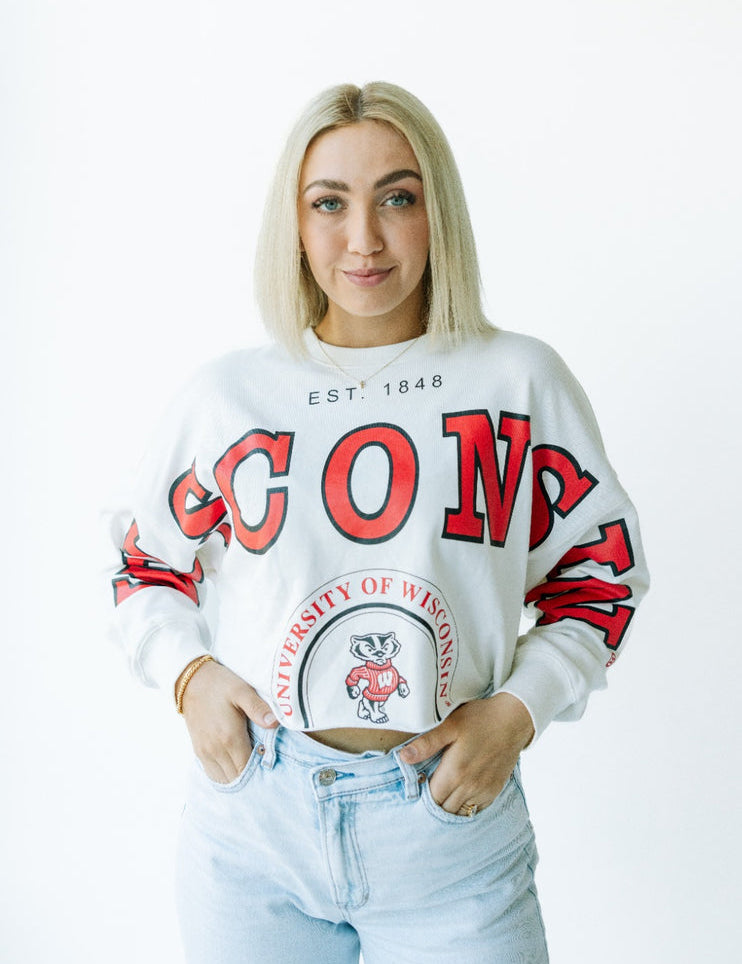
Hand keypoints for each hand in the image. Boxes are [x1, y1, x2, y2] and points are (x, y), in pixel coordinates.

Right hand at [178, 659, 277, 783]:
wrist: (191, 681)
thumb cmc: (220, 684)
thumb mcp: (242, 690)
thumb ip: (258, 708)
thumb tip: (275, 723)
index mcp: (229, 737)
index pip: (247, 769)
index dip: (260, 770)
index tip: (270, 763)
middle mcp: (215, 750)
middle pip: (236, 778)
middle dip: (250, 775)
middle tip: (263, 765)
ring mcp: (205, 752)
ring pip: (224, 779)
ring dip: (237, 776)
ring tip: (250, 765)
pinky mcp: (198, 751)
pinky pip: (213, 773)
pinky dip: (225, 774)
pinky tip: (235, 764)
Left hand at [398, 693, 534, 813]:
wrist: (513, 720)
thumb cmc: (479, 719)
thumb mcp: (450, 725)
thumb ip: (426, 743)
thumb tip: (403, 757)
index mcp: (455, 772)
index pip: (431, 798)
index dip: (423, 793)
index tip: (420, 783)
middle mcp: (469, 787)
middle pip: (444, 809)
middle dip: (434, 802)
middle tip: (430, 787)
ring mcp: (484, 791)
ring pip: (460, 813)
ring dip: (449, 806)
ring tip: (444, 791)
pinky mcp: (494, 791)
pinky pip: (476, 809)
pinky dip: (465, 806)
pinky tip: (461, 792)